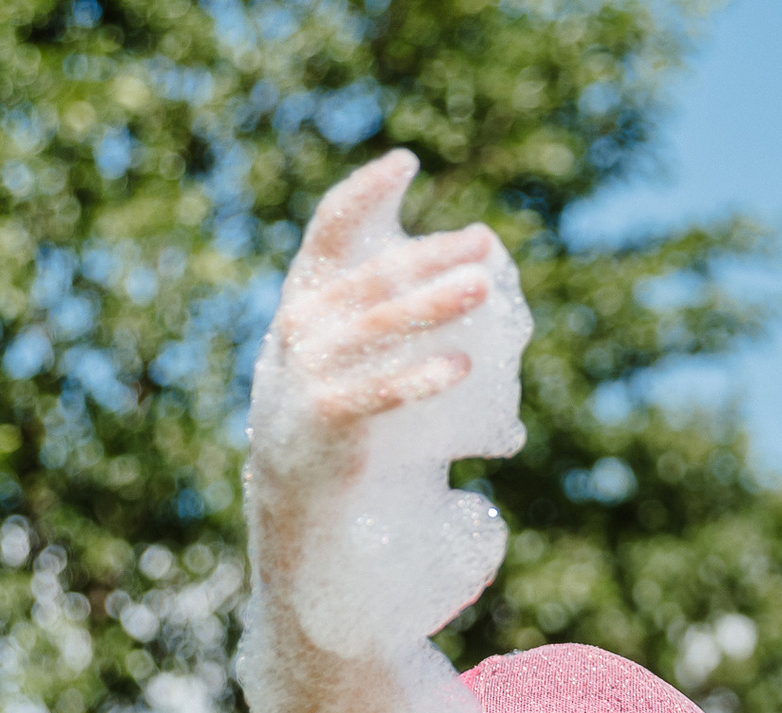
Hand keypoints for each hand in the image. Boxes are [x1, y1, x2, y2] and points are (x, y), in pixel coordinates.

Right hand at [248, 151, 497, 490]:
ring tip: (483, 288)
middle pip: (374, 276)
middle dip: (431, 253)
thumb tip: (480, 271)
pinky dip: (420, 376)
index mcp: (309, 292)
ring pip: (381, 326)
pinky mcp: (329, 414)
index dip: (364, 192)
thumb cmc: (339, 391)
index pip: (330, 228)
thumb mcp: (348, 340)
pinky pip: (381, 390)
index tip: (405, 163)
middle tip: (484, 241)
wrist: (297, 481)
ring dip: (434, 304)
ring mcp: (311, 368)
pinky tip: (461, 365)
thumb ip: (388, 303)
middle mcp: (303, 322)